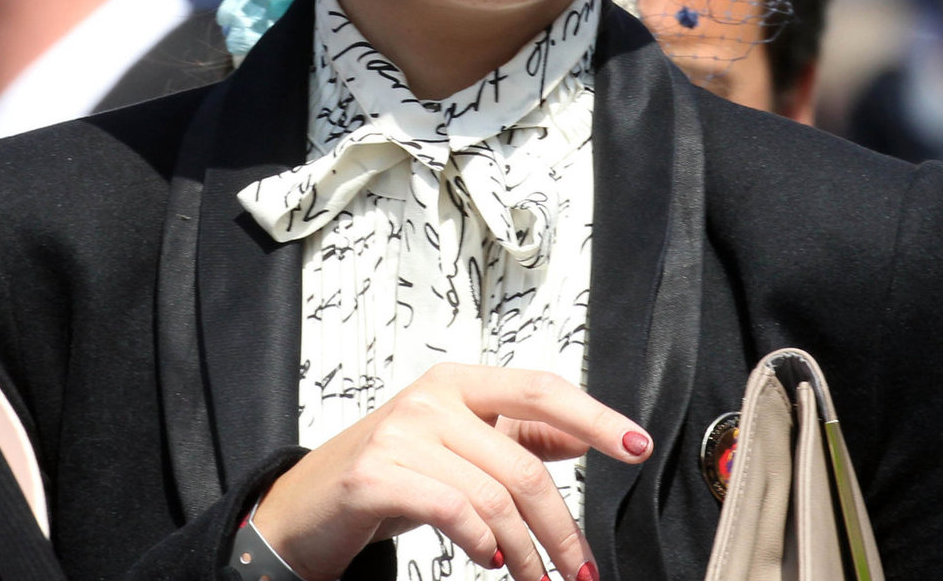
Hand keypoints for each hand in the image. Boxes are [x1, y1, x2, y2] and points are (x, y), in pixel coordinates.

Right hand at [251, 363, 651, 580]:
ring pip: (494, 495)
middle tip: (579, 567)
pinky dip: (481, 542)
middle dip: (561, 526)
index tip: (635, 447)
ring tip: (533, 579)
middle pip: (523, 462)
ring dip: (526, 552)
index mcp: (459, 381)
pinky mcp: (376, 474)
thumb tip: (583, 435)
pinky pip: (452, 510)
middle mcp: (431, 398)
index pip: (541, 388)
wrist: (307, 505)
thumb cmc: (389, 472)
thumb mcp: (458, 444)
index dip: (594, 416)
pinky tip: (488, 559)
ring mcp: (401, 433)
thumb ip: (517, 435)